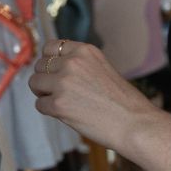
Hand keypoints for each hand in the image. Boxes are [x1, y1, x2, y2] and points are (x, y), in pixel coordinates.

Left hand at [28, 39, 157, 152]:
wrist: (135, 123)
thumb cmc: (123, 102)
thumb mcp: (102, 69)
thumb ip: (79, 65)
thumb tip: (53, 68)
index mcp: (84, 51)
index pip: (51, 47)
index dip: (49, 60)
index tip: (53, 71)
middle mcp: (72, 62)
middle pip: (40, 65)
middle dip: (45, 78)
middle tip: (58, 91)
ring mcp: (63, 83)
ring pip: (35, 83)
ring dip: (43, 93)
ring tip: (60, 102)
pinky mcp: (58, 104)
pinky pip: (39, 105)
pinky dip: (48, 110)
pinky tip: (65, 114)